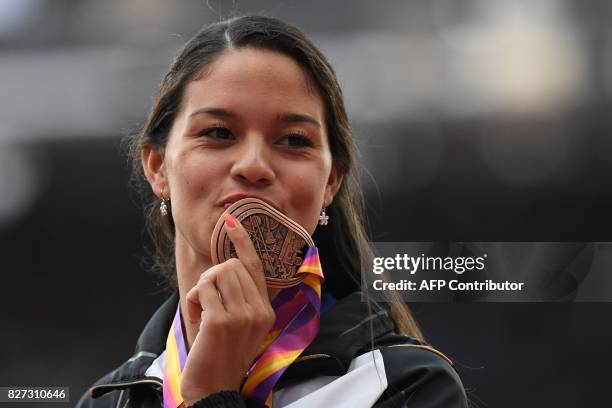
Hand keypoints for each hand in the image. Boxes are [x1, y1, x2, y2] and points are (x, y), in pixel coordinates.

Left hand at [180, 215, 275, 404]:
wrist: (214, 388)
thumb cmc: (221, 354)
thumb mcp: (240, 326)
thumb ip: (240, 298)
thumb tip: (224, 267)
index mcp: (265, 310)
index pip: (254, 266)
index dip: (242, 240)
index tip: (230, 220)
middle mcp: (258, 310)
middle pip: (231, 265)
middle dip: (212, 278)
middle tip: (206, 303)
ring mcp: (242, 315)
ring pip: (217, 273)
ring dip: (202, 289)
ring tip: (201, 311)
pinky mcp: (222, 320)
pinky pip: (203, 289)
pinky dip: (193, 301)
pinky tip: (195, 319)